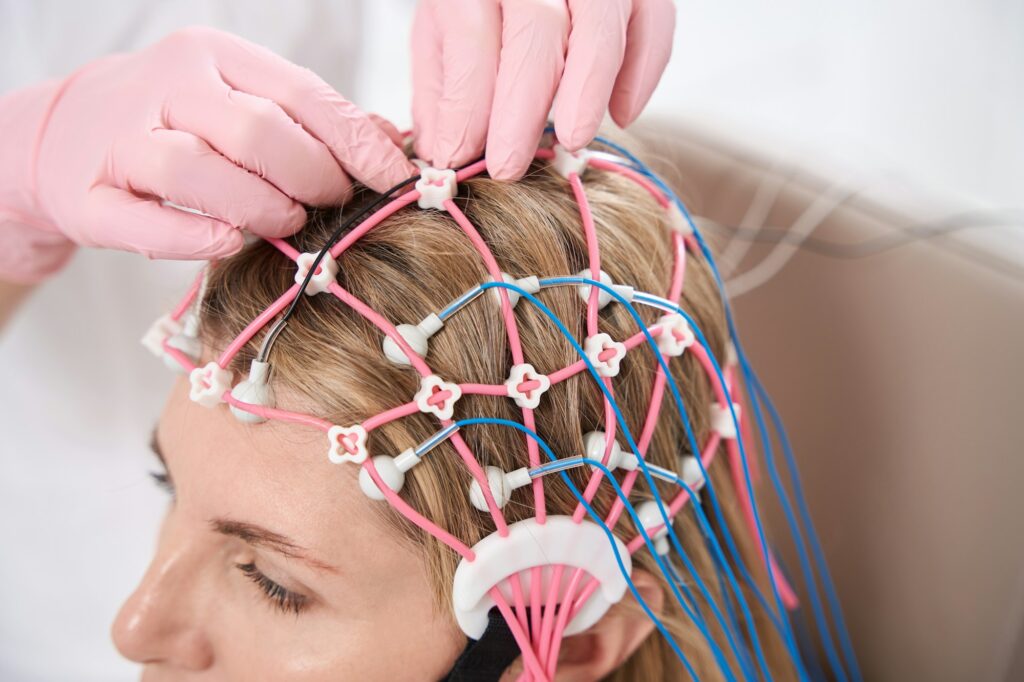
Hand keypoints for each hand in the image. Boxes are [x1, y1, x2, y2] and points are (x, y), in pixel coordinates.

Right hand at [0, 26, 416, 283]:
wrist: (66, 134)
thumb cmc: (182, 124)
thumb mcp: (246, 102)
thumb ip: (315, 121)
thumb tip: (392, 143)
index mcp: (216, 56)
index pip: (300, 93)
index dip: (355, 141)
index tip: (394, 179)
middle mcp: (166, 86)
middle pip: (255, 130)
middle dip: (310, 175)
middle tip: (331, 205)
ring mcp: (121, 138)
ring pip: (196, 169)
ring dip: (258, 205)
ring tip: (286, 224)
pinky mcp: (88, 195)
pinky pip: (143, 220)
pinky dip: (192, 236)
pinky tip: (230, 242)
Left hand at [411, 0, 675, 180]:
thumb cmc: (483, 7)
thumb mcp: (443, 34)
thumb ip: (445, 91)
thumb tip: (446, 155)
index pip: (472, 35)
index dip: (468, 104)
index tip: (459, 158)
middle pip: (536, 27)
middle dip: (522, 105)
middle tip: (509, 166)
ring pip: (600, 19)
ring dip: (588, 86)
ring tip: (574, 140)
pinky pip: (655, 18)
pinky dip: (644, 68)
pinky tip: (623, 113)